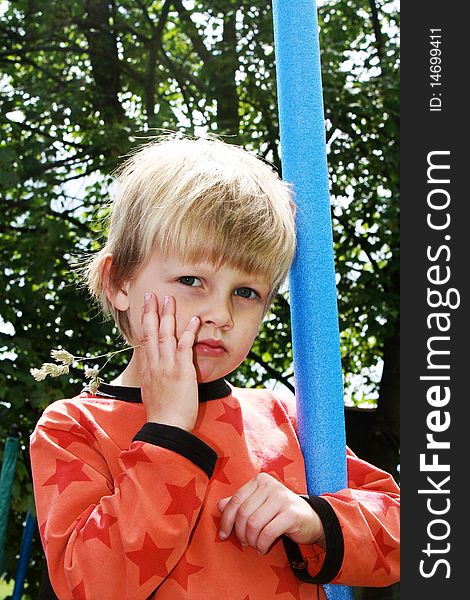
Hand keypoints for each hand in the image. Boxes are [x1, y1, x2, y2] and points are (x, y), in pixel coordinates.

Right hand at [138, 292, 199, 431]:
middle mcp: (155, 365)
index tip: (144, 309)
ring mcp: (167, 366)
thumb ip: (152, 378)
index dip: (144, 323)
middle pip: (150, 333)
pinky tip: (194, 320)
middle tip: (151, 295)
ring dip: (167, 316)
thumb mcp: (151, 393)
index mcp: (148, 369)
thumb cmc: (161, 414)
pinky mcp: (182, 371)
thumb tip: (152, 373)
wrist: (166, 427)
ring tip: (169, 299)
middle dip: (150, 312)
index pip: (144, 341)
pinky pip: (185, 347)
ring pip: (165, 335)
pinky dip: (188, 332)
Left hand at [217, 473, 324, 553]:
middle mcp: (270, 485)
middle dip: (240, 533)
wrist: (310, 519)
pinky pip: (268, 532)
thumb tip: (219, 506)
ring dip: (252, 540)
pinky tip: (263, 548)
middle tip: (244, 542)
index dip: (226, 520)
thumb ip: (239, 504)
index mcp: (260, 480)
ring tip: (255, 545)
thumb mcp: (258, 505)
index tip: (223, 534)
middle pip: (243, 513)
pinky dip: (262, 544)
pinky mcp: (292, 513)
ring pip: (254, 524)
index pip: (235, 500)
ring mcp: (282, 498)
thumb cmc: (279, 512)